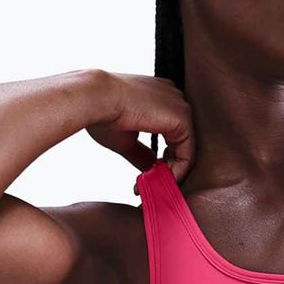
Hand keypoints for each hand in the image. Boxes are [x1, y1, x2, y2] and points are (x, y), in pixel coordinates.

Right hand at [85, 72, 194, 186]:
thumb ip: (143, 153)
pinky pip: (188, 153)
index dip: (163, 159)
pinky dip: (176, 171)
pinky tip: (160, 181)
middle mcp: (175, 99)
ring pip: (186, 150)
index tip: (148, 177)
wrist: (95, 99)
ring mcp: (181, 107)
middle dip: (168, 168)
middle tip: (152, 186)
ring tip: (153, 186)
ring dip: (172, 173)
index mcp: (162, 97)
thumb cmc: (103, 113)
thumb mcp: (126, 139)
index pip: (172, 134)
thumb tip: (150, 168)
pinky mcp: (183, 119)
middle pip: (182, 142)